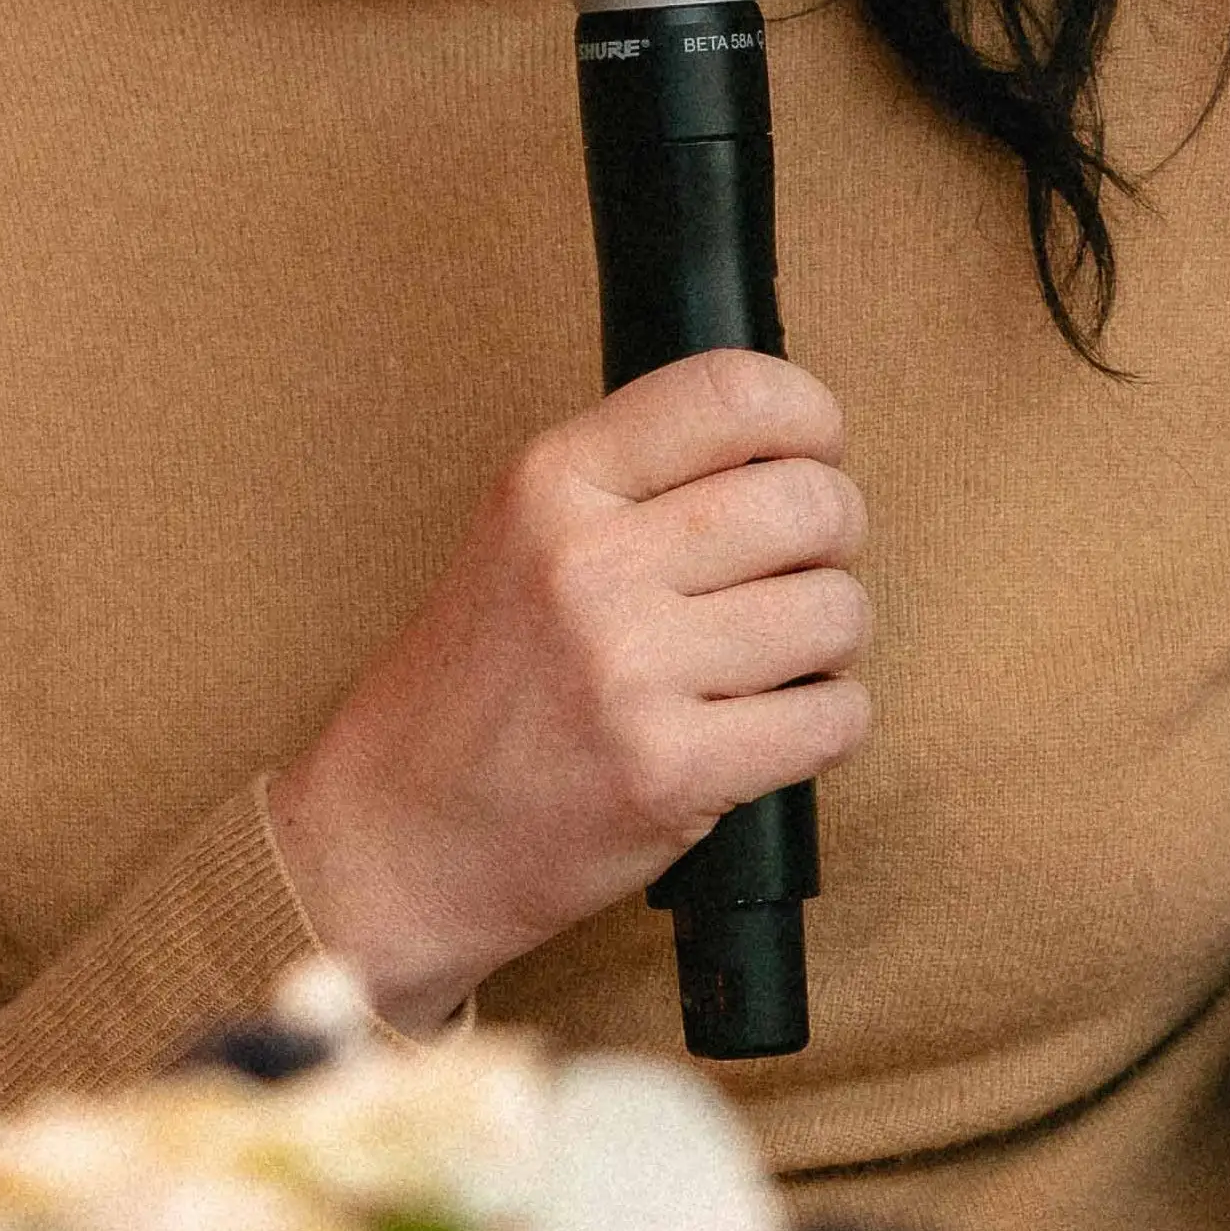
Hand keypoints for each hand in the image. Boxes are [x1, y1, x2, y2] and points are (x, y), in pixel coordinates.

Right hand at [274, 350, 868, 1029]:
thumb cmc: (473, 690)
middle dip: (836, 538)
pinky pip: (832, 720)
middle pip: (810, 505)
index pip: (731, 394)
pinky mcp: (669, 771)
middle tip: (800, 574)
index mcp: (551, 483)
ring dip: (833, 642)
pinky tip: (772, 729)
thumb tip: (793, 453)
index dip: (810, 417)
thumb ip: (636, 485)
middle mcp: (588, 563)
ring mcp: (629, 670)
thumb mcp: (520, 538)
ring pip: (837, 613)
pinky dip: (827, 725)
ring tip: (774, 663)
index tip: (818, 451)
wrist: (391, 836)